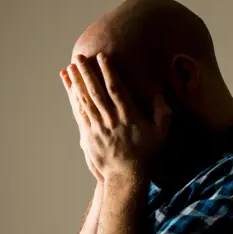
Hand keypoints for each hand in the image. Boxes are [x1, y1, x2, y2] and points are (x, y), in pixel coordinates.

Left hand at [60, 53, 171, 181]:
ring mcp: (97, 127)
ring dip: (77, 82)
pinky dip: (73, 98)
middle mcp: (110, 119)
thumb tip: (159, 94)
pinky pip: (79, 113)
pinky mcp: (87, 135)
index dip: (109, 71)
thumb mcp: (161, 134)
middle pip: (96, 91)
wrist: (125, 177)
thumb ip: (163, 113)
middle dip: (87, 72)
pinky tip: (69, 88)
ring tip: (71, 67)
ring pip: (84, 100)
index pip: (116, 89)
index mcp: (128, 116)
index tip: (102, 57)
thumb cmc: (146, 155)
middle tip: (79, 56)